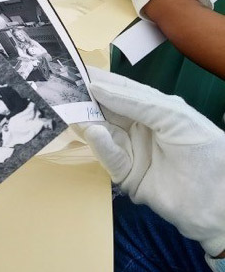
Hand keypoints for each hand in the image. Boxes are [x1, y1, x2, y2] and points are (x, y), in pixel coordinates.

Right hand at [79, 67, 224, 256]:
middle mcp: (140, 128)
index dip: (103, 81)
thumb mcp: (173, 115)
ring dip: (89, 122)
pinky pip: (110, 158)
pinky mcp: (127, 176)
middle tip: (63, 89)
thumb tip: (97, 88)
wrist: (219, 201)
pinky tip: (94, 133)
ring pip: (105, 133)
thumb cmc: (206, 149)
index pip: (123, 91)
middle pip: (108, 112)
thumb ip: (136, 101)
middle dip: (88, 101)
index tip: (78, 71)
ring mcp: (133, 152)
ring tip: (70, 109)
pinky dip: (102, 146)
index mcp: (155, 109)